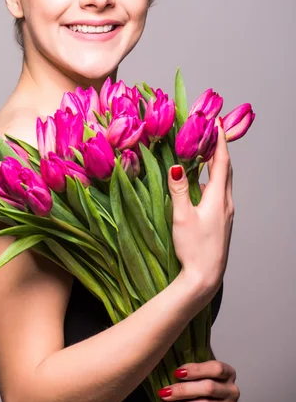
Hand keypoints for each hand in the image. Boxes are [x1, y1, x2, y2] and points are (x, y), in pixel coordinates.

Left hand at [156, 360, 239, 401]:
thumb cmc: (203, 386)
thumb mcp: (202, 374)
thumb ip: (193, 370)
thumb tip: (168, 361)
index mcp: (228, 373)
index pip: (216, 368)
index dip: (196, 369)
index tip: (177, 373)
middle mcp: (232, 390)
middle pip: (208, 388)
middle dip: (183, 390)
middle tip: (164, 392)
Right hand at [167, 118, 233, 294]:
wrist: (205, 278)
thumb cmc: (194, 248)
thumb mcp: (182, 217)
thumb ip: (179, 190)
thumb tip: (176, 166)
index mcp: (219, 199)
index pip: (222, 162)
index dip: (220, 141)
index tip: (218, 123)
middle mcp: (226, 204)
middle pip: (226, 170)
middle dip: (219, 149)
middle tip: (211, 132)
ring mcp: (226, 214)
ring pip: (224, 182)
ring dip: (216, 165)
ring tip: (205, 152)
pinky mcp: (222, 223)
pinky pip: (220, 193)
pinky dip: (214, 180)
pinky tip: (202, 183)